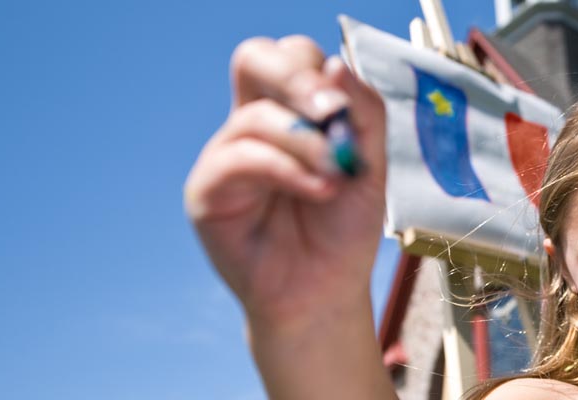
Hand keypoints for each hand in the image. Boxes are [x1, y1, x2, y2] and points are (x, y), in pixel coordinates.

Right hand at [184, 35, 387, 331]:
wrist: (325, 290)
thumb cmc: (343, 228)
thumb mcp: (370, 166)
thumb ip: (364, 116)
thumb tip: (337, 68)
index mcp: (292, 109)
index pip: (293, 57)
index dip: (317, 70)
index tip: (346, 108)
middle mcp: (254, 124)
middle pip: (254, 59)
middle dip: (295, 78)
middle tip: (331, 113)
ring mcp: (227, 153)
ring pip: (256, 116)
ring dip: (307, 142)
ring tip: (338, 176)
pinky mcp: (208, 190)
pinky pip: (241, 159)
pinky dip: (287, 169)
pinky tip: (320, 190)